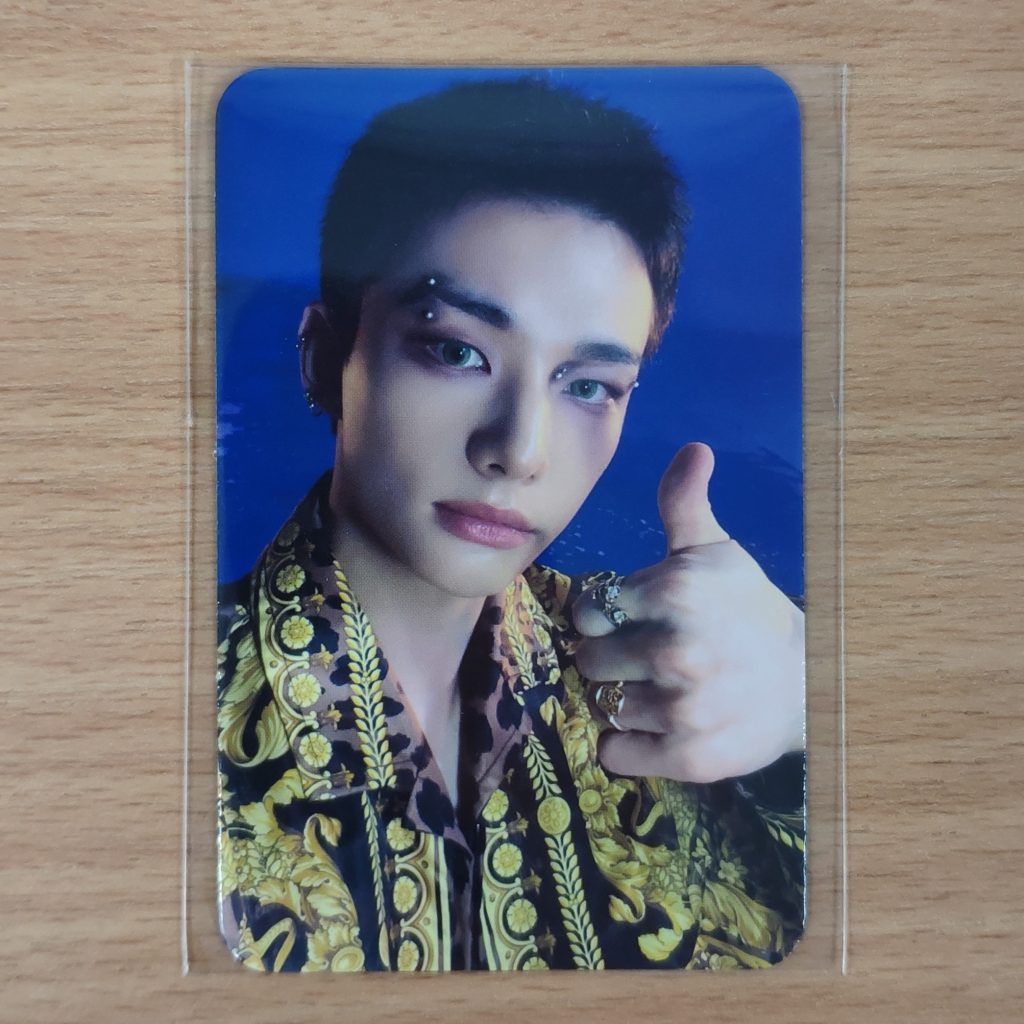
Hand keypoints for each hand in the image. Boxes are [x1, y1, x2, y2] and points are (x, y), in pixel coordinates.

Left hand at [572, 443, 804, 783]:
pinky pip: (616, 754)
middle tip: (645, 657)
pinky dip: (627, 745)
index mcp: (674, 591)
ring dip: (620, 700)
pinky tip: (658, 726)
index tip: (627, 619)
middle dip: (609, 657)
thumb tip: (693, 449)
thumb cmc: (748, 610)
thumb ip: (685, 503)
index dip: (602, 615)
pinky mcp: (688, 757)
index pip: (587, 609)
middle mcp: (676, 650)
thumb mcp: (717, 551)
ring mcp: (683, 708)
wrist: (805, 682)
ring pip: (601, 706)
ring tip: (659, 689)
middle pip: (588, 660)